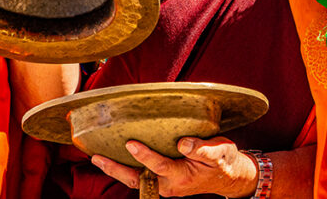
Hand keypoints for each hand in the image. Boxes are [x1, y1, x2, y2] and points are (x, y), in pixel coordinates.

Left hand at [92, 137, 257, 197]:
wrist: (229, 177)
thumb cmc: (224, 161)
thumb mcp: (219, 152)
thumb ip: (201, 148)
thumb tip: (182, 141)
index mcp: (183, 176)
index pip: (159, 165)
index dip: (144, 155)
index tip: (131, 143)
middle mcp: (169, 184)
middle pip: (138, 179)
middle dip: (116, 169)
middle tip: (97, 158)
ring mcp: (165, 185)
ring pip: (136, 179)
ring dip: (116, 170)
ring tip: (98, 158)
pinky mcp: (163, 181)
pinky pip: (141, 177)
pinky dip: (126, 169)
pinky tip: (115, 158)